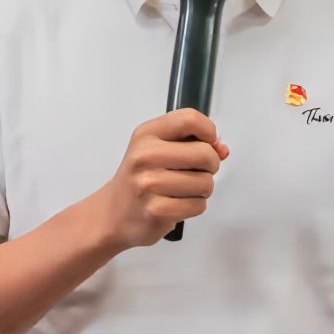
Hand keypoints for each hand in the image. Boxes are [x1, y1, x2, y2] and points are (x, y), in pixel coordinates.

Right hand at [92, 108, 229, 249]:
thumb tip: (221, 148)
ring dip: (202, 189)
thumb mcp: (158, 149)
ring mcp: (148, 183)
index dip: (209, 132)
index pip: (190, 119)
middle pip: (204, 154)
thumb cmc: (140, 179)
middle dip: (210, 166)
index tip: (207, 143)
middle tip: (197, 171)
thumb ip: (192, 142)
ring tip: (183, 190)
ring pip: (205, 182)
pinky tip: (178, 204)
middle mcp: (145, 156)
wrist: (112, 214)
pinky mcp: (155, 210)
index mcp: (146, 134)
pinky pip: (198, 205)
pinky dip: (194, 206)